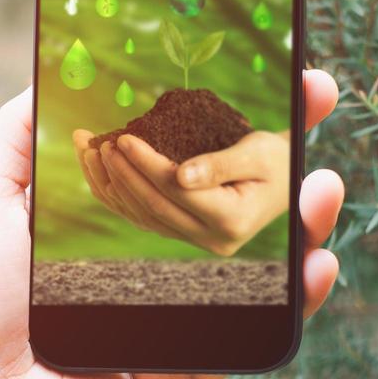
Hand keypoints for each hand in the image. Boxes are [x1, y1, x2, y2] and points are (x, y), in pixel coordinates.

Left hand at [0, 70, 343, 378]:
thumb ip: (20, 132)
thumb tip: (62, 63)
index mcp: (94, 212)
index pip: (170, 148)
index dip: (216, 107)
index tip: (261, 60)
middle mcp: (136, 258)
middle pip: (223, 194)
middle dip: (278, 144)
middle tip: (318, 96)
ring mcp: (164, 315)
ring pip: (252, 263)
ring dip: (300, 219)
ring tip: (322, 183)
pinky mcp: (178, 373)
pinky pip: (249, 336)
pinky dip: (294, 303)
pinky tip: (319, 264)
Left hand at [73, 121, 294, 256]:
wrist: (289, 183)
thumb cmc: (276, 159)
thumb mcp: (259, 153)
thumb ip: (221, 164)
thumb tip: (181, 175)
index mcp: (232, 219)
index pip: (177, 190)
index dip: (146, 163)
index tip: (123, 137)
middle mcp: (213, 239)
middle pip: (154, 206)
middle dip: (120, 172)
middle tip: (98, 143)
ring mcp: (197, 241)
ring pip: (142, 215)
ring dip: (110, 183)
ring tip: (88, 150)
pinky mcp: (185, 234)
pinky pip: (143, 217)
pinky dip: (117, 194)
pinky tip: (98, 169)